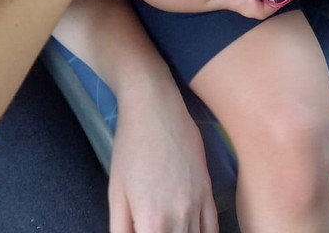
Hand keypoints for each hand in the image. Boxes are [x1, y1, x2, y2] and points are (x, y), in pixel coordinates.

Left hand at [109, 85, 217, 232]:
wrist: (155, 108)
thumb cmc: (130, 148)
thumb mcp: (116, 194)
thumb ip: (121, 230)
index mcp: (152, 222)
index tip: (142, 232)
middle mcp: (180, 217)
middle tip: (152, 227)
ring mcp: (198, 203)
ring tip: (169, 227)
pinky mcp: (208, 189)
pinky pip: (213, 227)